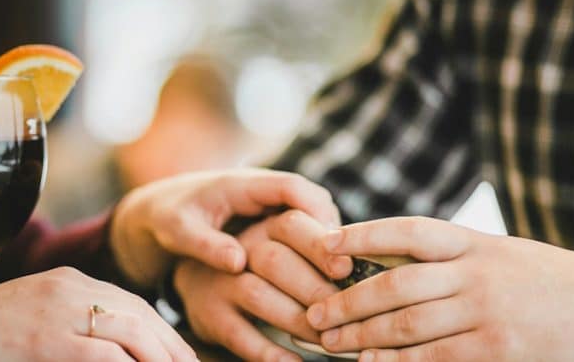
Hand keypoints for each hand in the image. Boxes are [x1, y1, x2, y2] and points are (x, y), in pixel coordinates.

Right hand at [0, 267, 196, 361]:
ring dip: (159, 358)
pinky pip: (102, 355)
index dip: (162, 330)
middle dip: (171, 346)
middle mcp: (70, 288)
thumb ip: (70, 321)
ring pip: (130, 333)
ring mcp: (58, 312)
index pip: (132, 303)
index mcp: (69, 280)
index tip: (180, 354)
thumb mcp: (33, 313)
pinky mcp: (45, 340)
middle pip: (139, 315)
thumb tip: (112, 346)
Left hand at [110, 168, 340, 286]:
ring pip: (314, 214)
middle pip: (314, 200)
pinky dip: (317, 247)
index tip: (332, 242)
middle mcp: (264, 189)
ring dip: (328, 241)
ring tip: (339, 276)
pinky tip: (323, 277)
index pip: (292, 187)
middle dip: (332, 230)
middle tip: (345, 267)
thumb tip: (238, 264)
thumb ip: (206, 245)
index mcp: (243, 184)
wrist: (160, 209)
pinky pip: (305, 227)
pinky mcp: (273, 218)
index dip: (316, 212)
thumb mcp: (179, 232)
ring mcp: (271, 203)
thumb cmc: (168, 218)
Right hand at [174, 210, 352, 361]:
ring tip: (328, 340)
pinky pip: (239, 334)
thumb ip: (322, 247)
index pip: (292, 224)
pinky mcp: (210, 315)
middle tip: (346, 314)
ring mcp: (222, 282)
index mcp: (266, 224)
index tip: (348, 268)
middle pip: (275, 260)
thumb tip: (373, 262)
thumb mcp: (286, 243)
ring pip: (258, 295)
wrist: (200, 279)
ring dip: (296, 320)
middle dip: (314, 288)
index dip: (320, 245)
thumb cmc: (268, 266)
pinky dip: (269, 352)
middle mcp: (241, 247)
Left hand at [306, 216, 573, 361]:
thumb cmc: (551, 279)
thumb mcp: (501, 252)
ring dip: (362, 337)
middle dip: (348, 301)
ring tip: (331, 342)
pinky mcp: (501, 353)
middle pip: (395, 285)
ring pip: (408, 326)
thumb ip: (452, 256)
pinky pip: (437, 360)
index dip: (362, 235)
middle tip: (314, 313)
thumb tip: (388, 261)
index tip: (325, 245)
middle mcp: (477, 275)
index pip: (408, 231)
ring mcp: (488, 315)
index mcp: (476, 242)